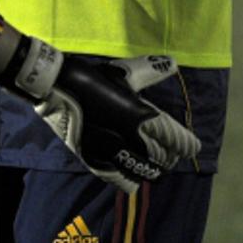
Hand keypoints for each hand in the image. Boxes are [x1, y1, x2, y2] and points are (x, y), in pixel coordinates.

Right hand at [4, 37, 200, 193]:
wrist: (54, 86)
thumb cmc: (91, 77)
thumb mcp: (122, 73)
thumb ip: (149, 71)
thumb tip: (172, 63)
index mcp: (142, 116)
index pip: (178, 140)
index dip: (186, 144)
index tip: (189, 144)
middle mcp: (131, 138)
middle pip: (165, 159)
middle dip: (170, 156)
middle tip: (168, 151)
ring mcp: (112, 152)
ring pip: (145, 172)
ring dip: (152, 169)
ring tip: (152, 163)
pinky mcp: (94, 160)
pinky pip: (122, 180)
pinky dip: (131, 178)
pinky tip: (131, 171)